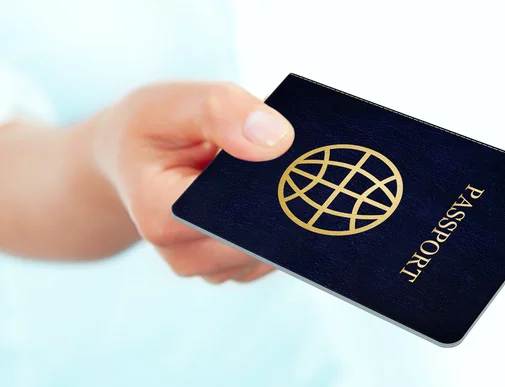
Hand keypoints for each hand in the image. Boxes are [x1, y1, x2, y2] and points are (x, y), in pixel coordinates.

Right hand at [79, 82, 293, 282]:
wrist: (136, 160)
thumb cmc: (152, 131)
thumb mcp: (171, 104)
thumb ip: (221, 112)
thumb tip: (280, 141)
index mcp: (161, 217)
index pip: (233, 216)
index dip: (269, 188)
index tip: (292, 157)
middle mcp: (184, 254)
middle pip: (259, 240)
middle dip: (283, 198)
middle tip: (294, 158)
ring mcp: (211, 268)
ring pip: (273, 251)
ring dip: (285, 210)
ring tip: (275, 171)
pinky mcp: (234, 267)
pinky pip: (276, 254)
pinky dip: (282, 221)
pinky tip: (273, 189)